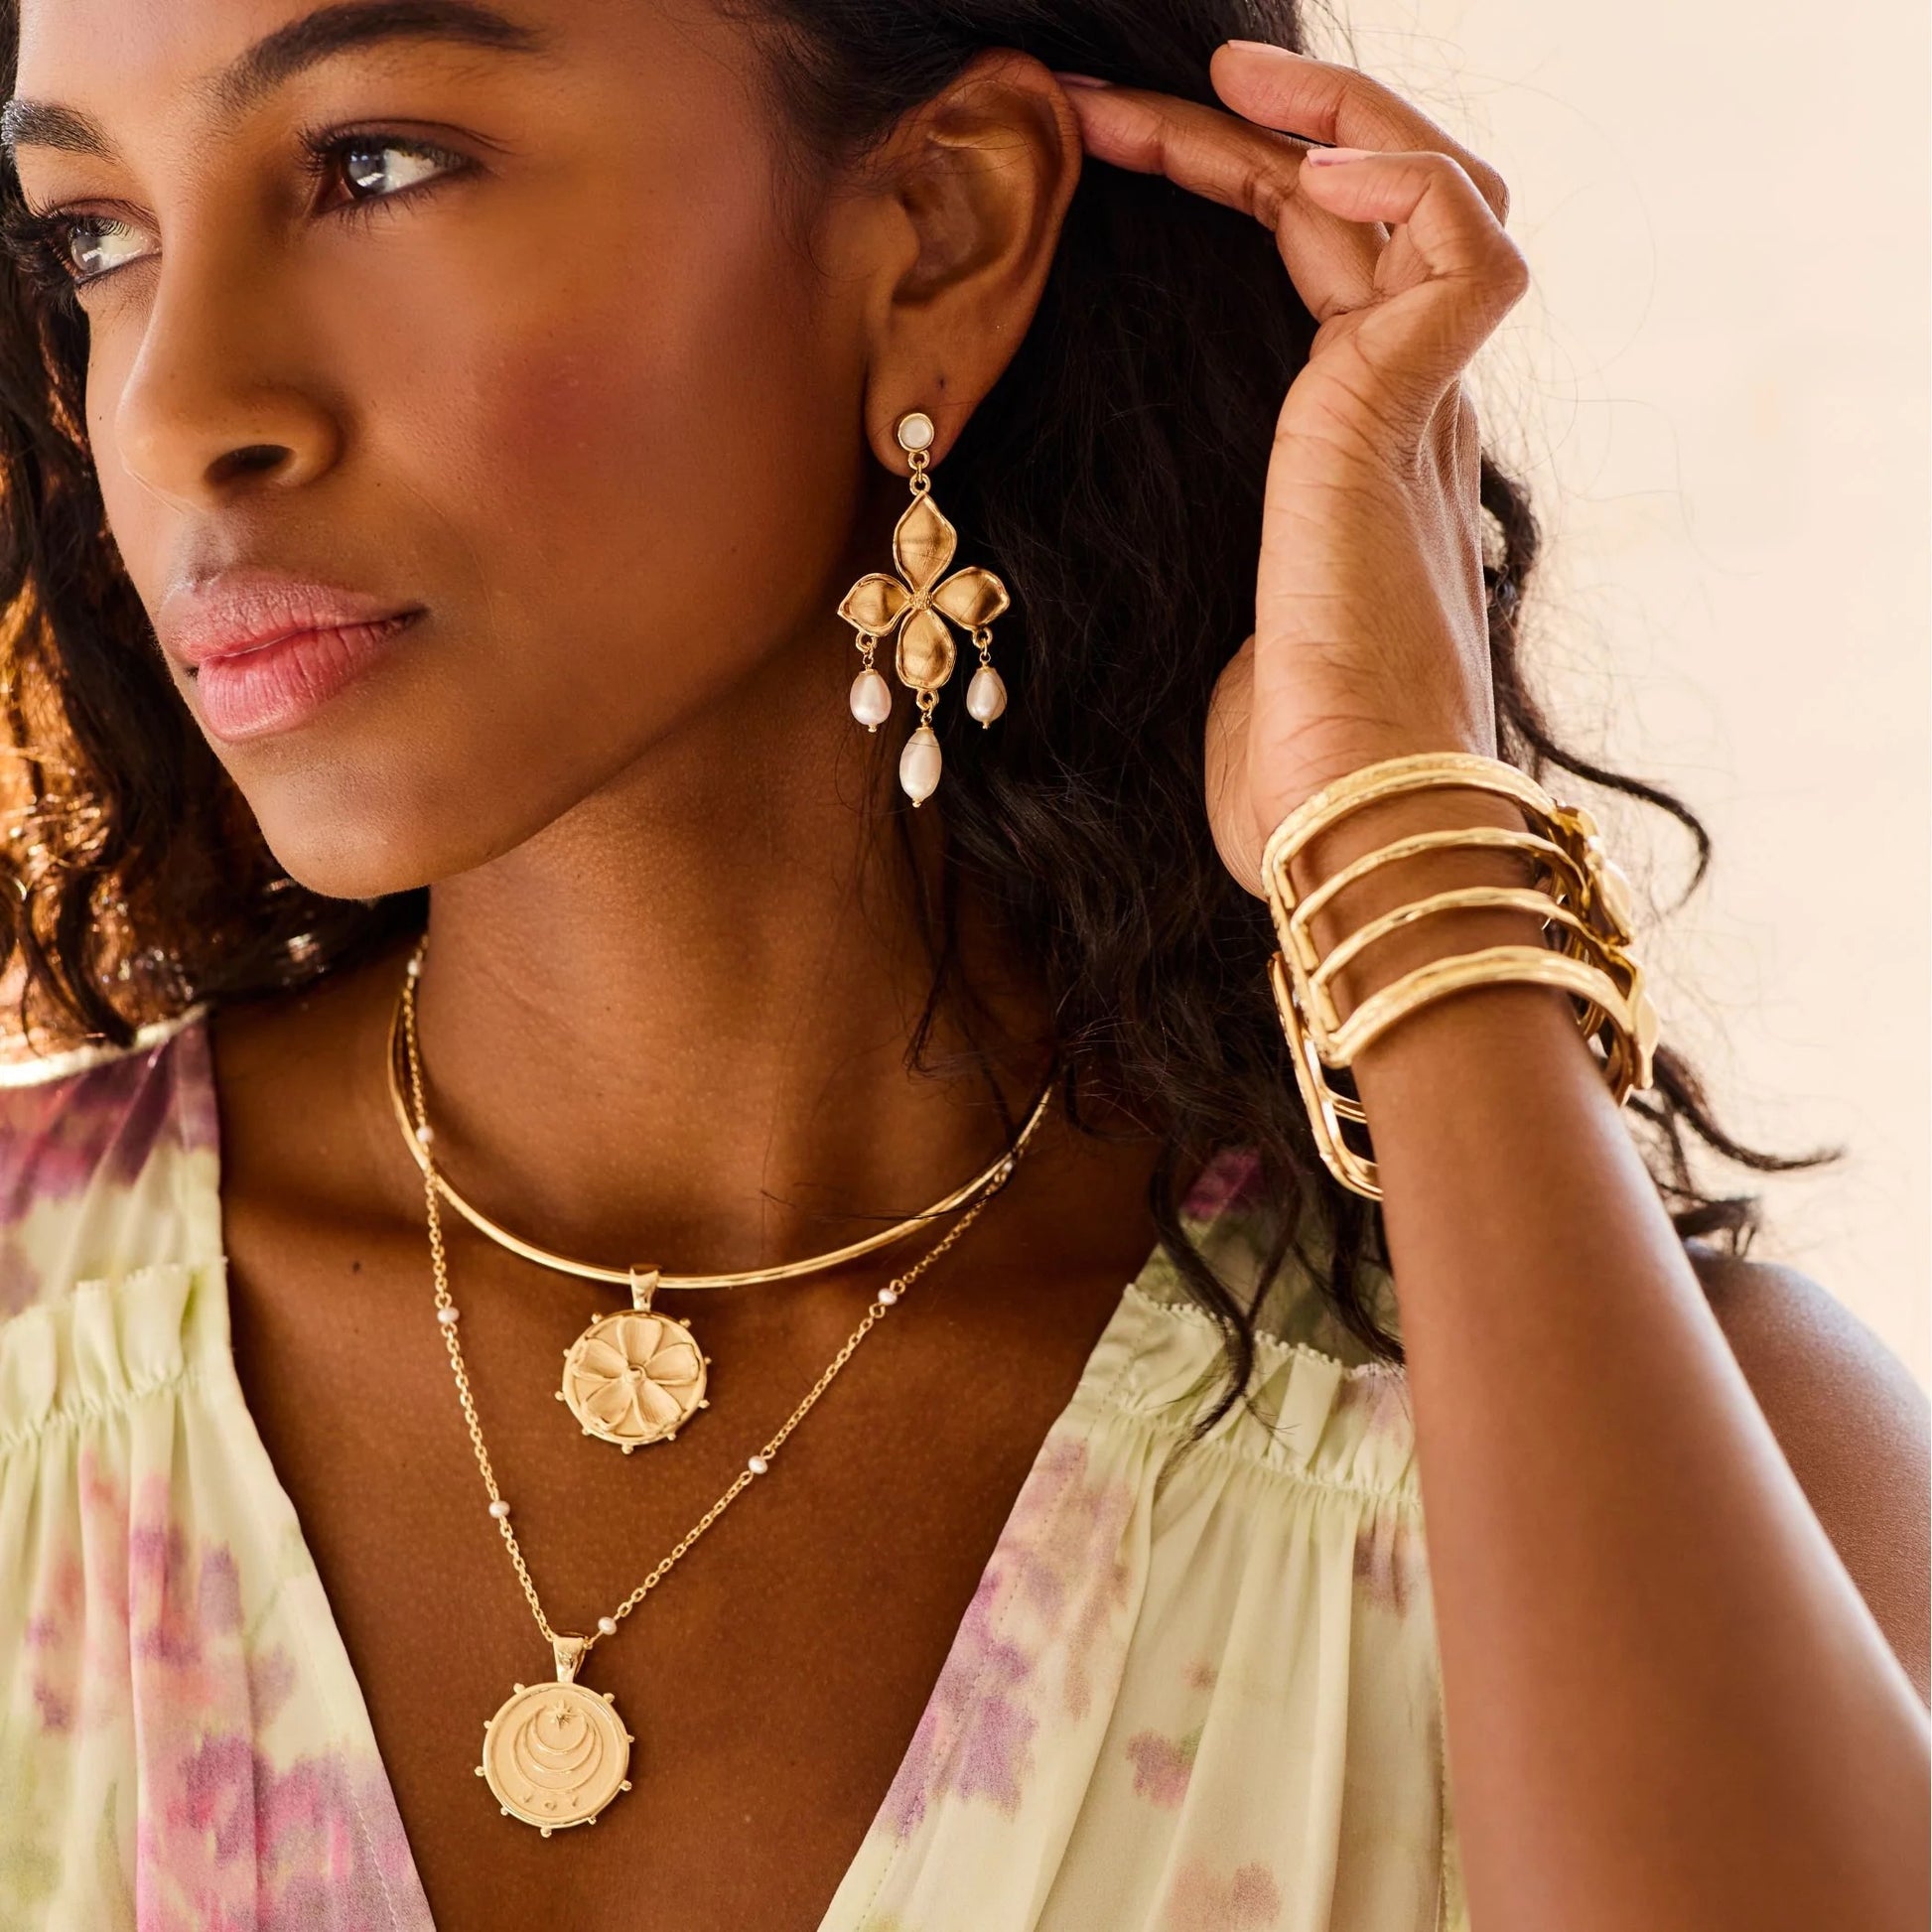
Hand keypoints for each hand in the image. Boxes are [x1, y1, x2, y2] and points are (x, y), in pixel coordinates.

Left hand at [1059, 43, 1530, 895]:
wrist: (1343, 830)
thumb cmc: (1279, 767)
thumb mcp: (1212, 631)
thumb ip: (1206, 565)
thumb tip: (1121, 562)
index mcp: (1359, 457)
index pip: (1322, 271)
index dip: (1236, 190)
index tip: (1107, 150)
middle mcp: (1403, 419)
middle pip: (1371, 214)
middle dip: (1262, 131)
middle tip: (1125, 98)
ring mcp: (1416, 415)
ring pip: (1432, 196)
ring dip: (1330, 115)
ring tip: (1220, 80)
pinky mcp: (1404, 423)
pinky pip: (1459, 248)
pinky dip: (1401, 179)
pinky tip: (1305, 166)